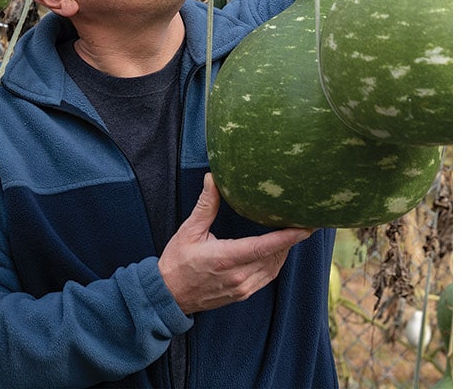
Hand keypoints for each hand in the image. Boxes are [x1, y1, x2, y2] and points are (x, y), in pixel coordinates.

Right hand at [157, 173, 313, 314]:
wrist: (169, 296)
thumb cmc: (177, 262)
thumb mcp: (189, 231)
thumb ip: (206, 206)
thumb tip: (213, 179)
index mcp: (225, 258)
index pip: (264, 247)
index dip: (287, 237)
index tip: (305, 227)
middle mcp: (238, 276)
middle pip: (274, 256)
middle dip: (291, 240)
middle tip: (304, 221)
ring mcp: (242, 288)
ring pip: (274, 268)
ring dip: (285, 251)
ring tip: (294, 232)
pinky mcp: (242, 294)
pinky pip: (267, 277)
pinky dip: (276, 262)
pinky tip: (278, 250)